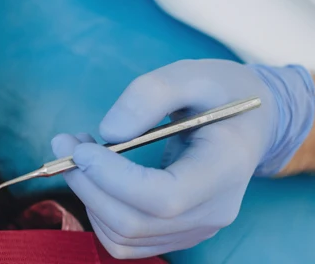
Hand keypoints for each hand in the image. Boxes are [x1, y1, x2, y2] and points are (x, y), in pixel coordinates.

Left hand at [52, 59, 314, 257]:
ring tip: (80, 153)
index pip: (164, 198)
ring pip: (123, 236)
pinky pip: (126, 241)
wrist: (249, 122)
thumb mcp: (192, 74)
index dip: (113, 178)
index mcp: (226, 169)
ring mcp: (197, 229)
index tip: (81, 147)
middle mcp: (215, 210)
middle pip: (136, 222)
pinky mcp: (178, 234)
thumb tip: (109, 132)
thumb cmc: (221, 93)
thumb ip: (150, 94)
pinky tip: (97, 177)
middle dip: (88, 184)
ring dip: (88, 196)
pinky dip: (99, 211)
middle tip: (65, 143)